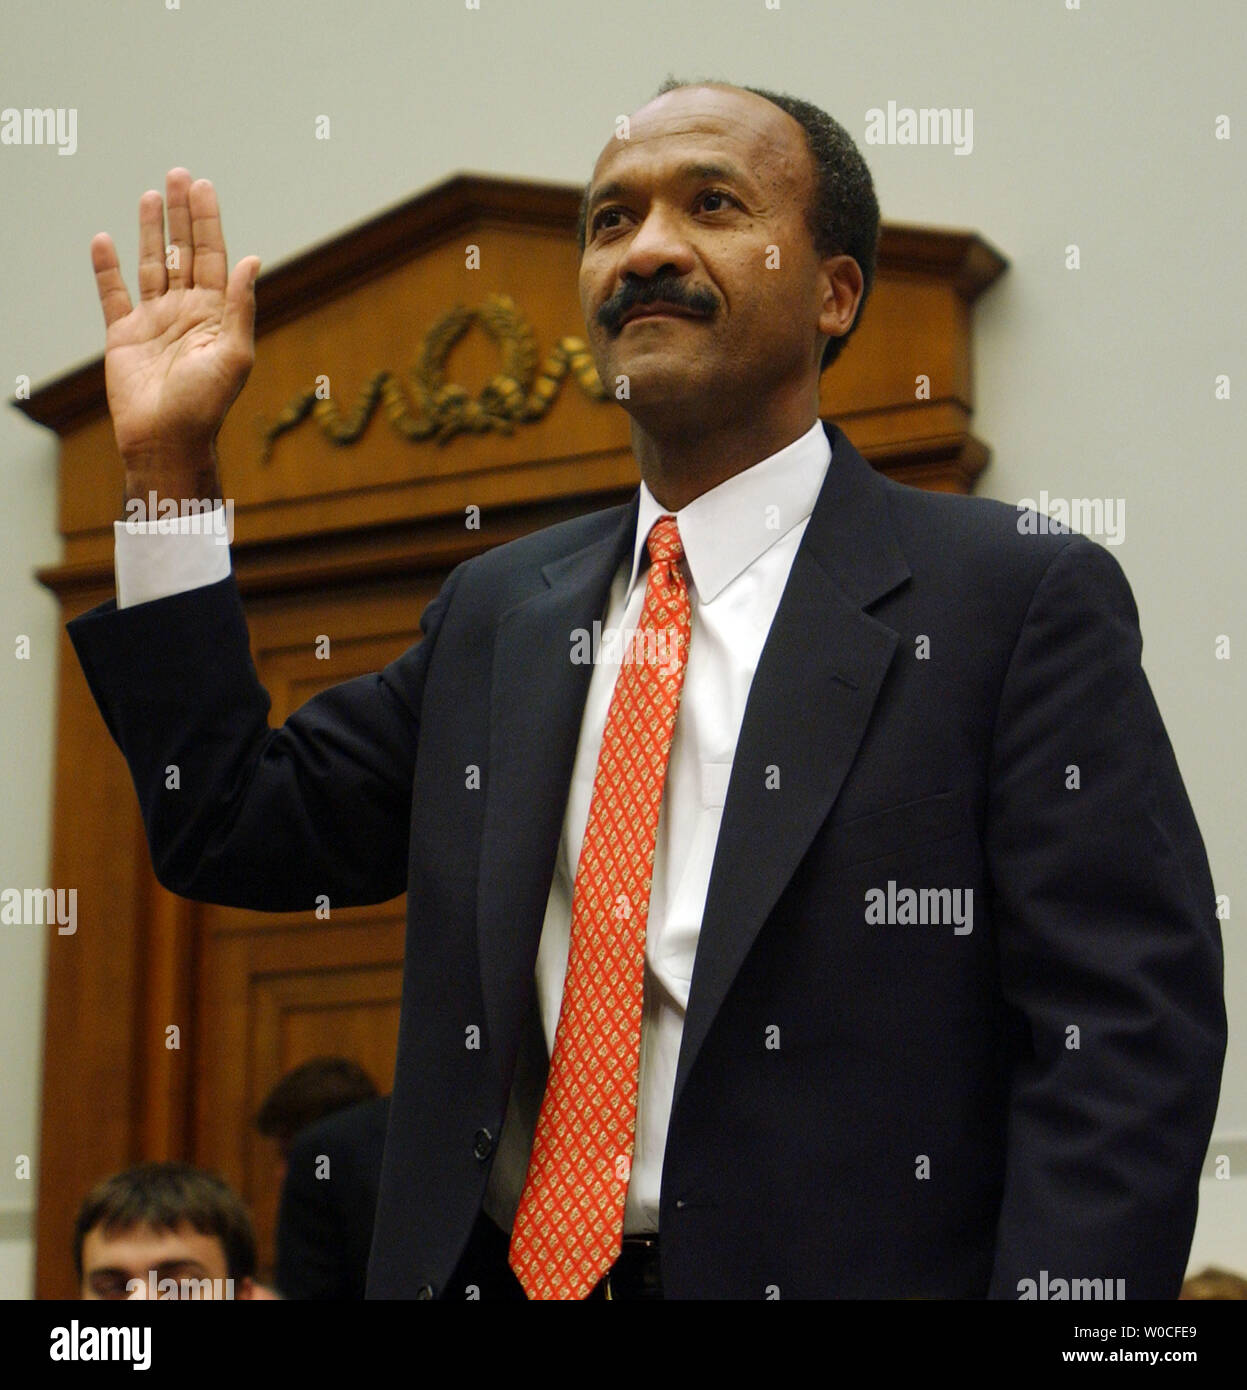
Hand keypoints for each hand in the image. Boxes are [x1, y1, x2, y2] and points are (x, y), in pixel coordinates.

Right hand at [90, 168, 259, 473]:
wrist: (167, 440)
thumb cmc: (206, 405)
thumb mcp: (235, 355)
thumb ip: (241, 306)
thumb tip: (252, 260)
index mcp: (216, 316)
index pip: (214, 258)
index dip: (208, 223)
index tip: (203, 187)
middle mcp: (187, 313)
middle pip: (183, 252)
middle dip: (182, 215)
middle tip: (178, 176)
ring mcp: (154, 322)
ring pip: (152, 265)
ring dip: (150, 231)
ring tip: (151, 196)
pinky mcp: (124, 336)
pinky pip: (113, 294)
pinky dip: (108, 268)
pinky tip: (105, 240)